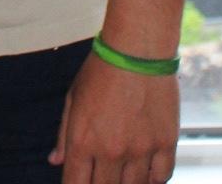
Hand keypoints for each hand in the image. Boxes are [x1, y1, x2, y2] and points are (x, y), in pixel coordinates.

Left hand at [49, 52, 178, 183]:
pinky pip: (161, 177)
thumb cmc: (100, 70)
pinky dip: (153, 179)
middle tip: (103, 173)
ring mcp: (140, 150)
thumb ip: (63, 133)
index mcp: (82, 140)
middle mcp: (111, 151)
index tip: (80, 182)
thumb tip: (55, 161)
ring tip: (123, 173)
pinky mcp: (165, 143)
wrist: (136, 50)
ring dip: (126, 183)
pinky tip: (146, 172)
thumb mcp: (73, 97)